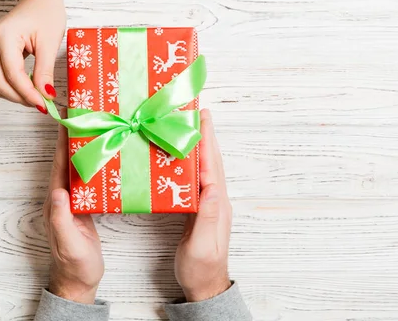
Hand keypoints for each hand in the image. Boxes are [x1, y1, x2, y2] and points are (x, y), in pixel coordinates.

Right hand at [0, 0, 65, 111]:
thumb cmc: (47, 13)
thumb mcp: (50, 43)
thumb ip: (44, 71)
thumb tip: (45, 95)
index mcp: (4, 36)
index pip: (13, 74)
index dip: (28, 94)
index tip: (44, 106)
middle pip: (0, 82)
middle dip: (21, 97)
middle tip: (43, 106)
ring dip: (18, 94)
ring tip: (39, 98)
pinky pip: (1, 75)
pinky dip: (16, 85)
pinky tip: (32, 88)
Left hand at [43, 120, 103, 303]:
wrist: (79, 282)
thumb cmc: (75, 265)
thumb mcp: (69, 243)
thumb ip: (61, 218)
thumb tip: (58, 191)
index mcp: (56, 202)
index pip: (58, 165)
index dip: (61, 141)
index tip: (67, 118)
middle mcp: (62, 197)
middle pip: (66, 160)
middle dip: (72, 136)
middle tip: (84, 114)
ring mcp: (74, 201)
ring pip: (78, 166)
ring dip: (84, 146)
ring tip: (96, 126)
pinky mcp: (85, 206)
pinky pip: (89, 178)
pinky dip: (94, 162)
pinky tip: (104, 154)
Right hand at [175, 109, 232, 301]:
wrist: (204, 285)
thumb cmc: (202, 268)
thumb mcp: (202, 244)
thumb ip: (208, 217)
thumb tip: (213, 188)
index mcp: (217, 205)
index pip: (212, 167)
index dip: (207, 142)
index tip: (203, 119)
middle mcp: (216, 200)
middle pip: (211, 161)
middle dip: (206, 136)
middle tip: (199, 113)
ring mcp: (208, 204)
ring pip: (204, 168)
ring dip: (200, 146)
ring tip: (190, 127)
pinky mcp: (199, 210)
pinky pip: (196, 179)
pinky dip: (191, 163)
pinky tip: (181, 158)